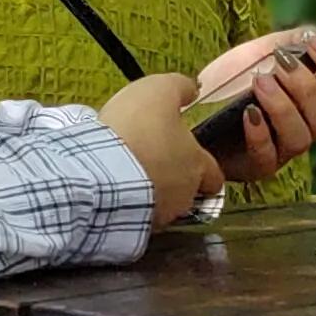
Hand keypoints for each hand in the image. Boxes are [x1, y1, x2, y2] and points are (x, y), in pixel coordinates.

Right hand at [100, 72, 219, 223]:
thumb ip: (180, 88)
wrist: (100, 172)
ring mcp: (159, 215)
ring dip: (150, 192)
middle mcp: (184, 195)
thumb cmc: (136, 130)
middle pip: (187, 191)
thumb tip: (194, 89)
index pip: (214, 175)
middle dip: (173, 179)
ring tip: (127, 175)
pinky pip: (136, 215)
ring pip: (161, 205)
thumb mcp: (158, 91)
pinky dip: (129, 203)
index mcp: (197, 165)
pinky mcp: (132, 227)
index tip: (189, 155)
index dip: (204, 165)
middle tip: (152, 161)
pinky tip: (113, 189)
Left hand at [196, 24, 315, 177]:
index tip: (314, 46)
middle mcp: (306, 125)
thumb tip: (314, 36)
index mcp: (314, 96)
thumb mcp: (260, 53)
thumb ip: (290, 42)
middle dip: (307, 89)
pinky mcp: (257, 165)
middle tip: (279, 65)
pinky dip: (260, 133)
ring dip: (282, 107)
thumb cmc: (230, 80)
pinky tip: (247, 113)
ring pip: (302, 139)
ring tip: (258, 83)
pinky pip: (269, 156)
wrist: (190, 104)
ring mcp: (283, 148)